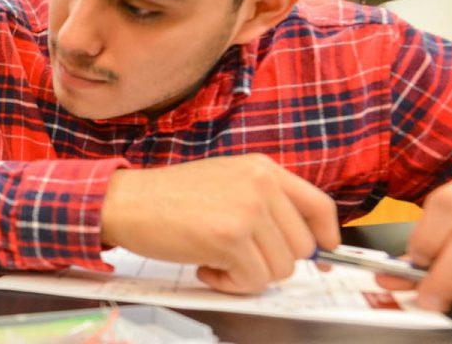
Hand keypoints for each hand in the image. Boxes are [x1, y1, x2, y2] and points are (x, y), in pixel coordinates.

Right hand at [100, 154, 339, 293]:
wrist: (126, 201)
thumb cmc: (168, 197)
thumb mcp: (225, 180)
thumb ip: (263, 201)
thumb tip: (299, 242)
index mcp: (262, 168)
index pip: (318, 205)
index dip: (325, 236)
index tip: (323, 252)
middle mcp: (261, 184)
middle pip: (301, 247)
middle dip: (271, 262)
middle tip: (237, 256)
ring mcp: (247, 210)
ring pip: (280, 269)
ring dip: (248, 275)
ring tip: (216, 258)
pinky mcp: (230, 238)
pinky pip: (253, 281)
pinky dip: (230, 283)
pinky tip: (205, 266)